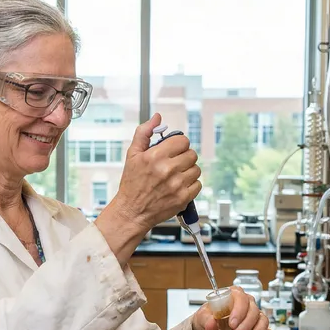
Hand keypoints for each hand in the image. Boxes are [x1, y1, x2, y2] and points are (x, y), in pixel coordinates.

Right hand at [95, 114, 200, 265]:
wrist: (131, 212)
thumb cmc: (131, 184)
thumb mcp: (132, 155)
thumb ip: (144, 133)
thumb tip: (157, 117)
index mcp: (155, 156)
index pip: (182, 141)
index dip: (178, 145)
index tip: (173, 151)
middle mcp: (167, 170)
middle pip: (192, 154)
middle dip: (183, 158)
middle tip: (173, 164)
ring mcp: (177, 185)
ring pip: (196, 169)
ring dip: (188, 171)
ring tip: (175, 177)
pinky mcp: (183, 198)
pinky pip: (198, 184)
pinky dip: (190, 185)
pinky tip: (178, 187)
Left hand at [192, 286, 282, 329]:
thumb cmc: (206, 320)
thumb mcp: (201, 318)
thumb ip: (205, 319)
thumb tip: (211, 324)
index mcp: (232, 296)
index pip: (240, 297)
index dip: (238, 310)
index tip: (232, 323)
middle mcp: (245, 304)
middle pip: (252, 310)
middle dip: (245, 325)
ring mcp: (253, 317)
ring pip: (262, 320)